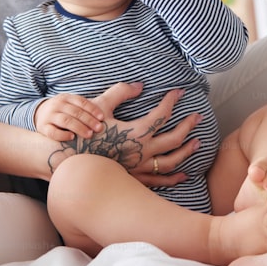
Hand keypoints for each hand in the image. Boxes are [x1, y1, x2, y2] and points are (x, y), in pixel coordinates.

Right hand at [34, 93, 104, 141]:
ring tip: (89, 135)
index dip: (92, 109)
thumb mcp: (75, 103)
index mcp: (67, 98)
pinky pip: (52, 132)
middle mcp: (57, 105)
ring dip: (78, 127)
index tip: (103, 117)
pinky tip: (71, 138)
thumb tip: (131, 88)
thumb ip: (93, 102)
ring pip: (65, 121)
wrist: (40, 114)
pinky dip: (62, 135)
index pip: (81, 102)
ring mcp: (49, 116)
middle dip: (88, 120)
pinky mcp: (43, 128)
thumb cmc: (66, 110)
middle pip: (75, 112)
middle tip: (99, 129)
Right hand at [46, 81, 201, 187]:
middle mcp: (142, 151)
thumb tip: (139, 85)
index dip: (172, 101)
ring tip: (197, 142)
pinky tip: (184, 175)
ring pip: (171, 161)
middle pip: (174, 139)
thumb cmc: (84, 133)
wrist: (68, 162)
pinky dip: (173, 178)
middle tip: (198, 116)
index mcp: (136, 132)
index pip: (161, 114)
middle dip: (188, 125)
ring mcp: (139, 168)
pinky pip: (158, 180)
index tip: (179, 91)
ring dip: (186, 151)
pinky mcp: (134, 179)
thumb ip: (120, 92)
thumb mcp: (100, 107)